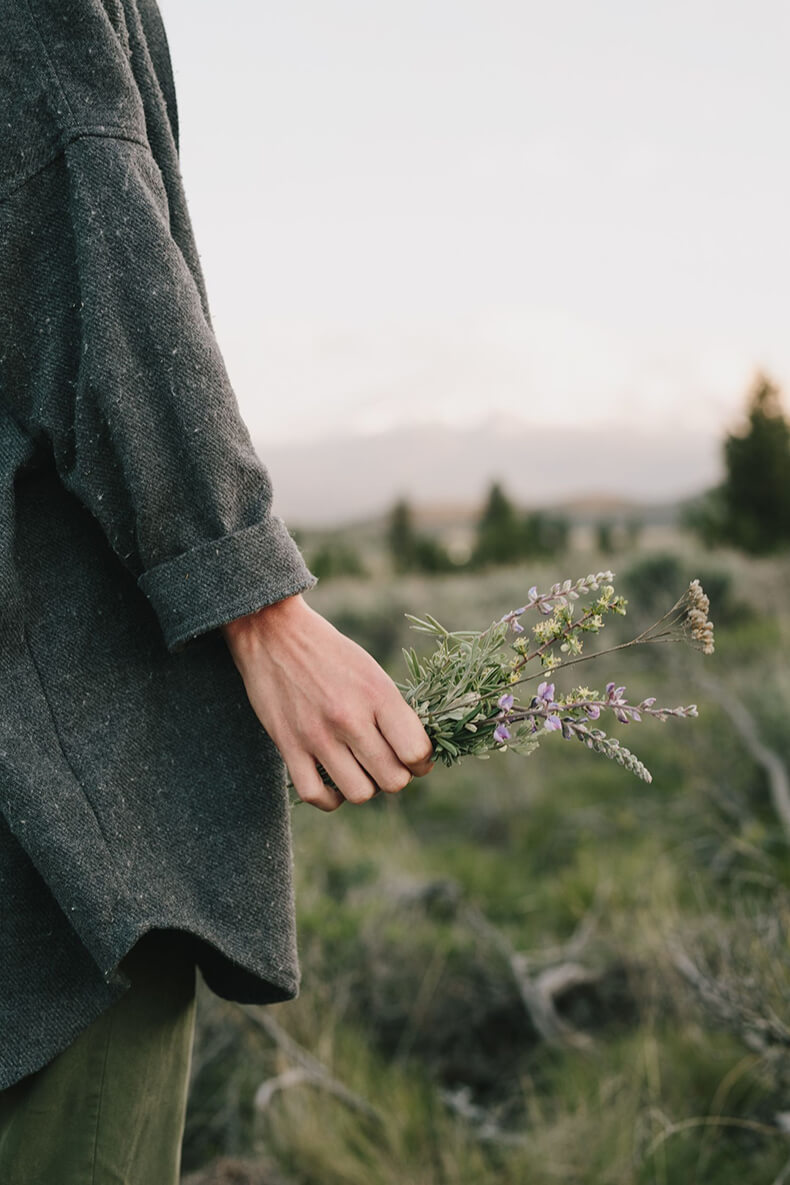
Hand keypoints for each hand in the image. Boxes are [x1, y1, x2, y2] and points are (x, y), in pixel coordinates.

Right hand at [220, 593, 434, 810]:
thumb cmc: (330, 652)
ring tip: (361, 770)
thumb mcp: (371, 671)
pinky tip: (334, 782)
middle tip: (388, 763)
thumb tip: (415, 753)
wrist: (273, 633)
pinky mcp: (288, 745)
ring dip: (365, 787)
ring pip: (359, 794)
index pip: (416, 752)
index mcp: (377, 694)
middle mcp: (349, 717)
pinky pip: (316, 795)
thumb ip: (392, 711)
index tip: (415, 759)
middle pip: (393, 780)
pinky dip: (331, 798)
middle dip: (397, 777)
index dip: (422, 762)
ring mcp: (316, 735)